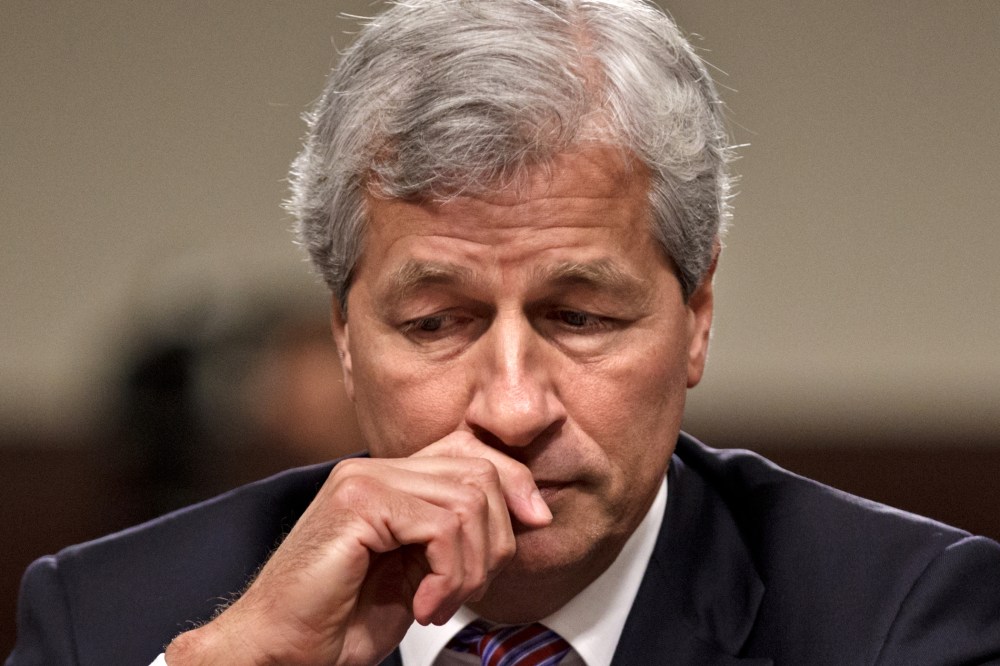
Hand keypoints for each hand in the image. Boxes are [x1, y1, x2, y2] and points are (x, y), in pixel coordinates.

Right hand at [164, 431, 551, 665]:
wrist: (280, 648)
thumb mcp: (419, 570)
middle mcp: (376, 469)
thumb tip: (526, 511)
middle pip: (480, 473)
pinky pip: (441, 527)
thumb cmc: (340, 619)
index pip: (473, 452)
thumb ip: (456, 534)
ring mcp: (363, 481)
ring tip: (439, 603)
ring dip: (469, 569)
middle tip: (465, 590)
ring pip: (467, 503)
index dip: (515, 483)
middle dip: (494, 541)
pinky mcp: (357, 504)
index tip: (535, 522)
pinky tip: (423, 604)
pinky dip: (447, 576)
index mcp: (390, 479)